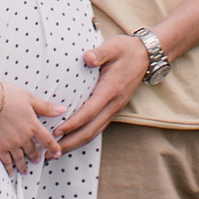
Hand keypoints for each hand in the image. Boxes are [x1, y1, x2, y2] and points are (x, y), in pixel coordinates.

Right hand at [0, 83, 71, 174]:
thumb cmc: (8, 96)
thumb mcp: (30, 98)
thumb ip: (46, 107)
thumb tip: (62, 110)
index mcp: (33, 126)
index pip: (47, 140)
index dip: (53, 148)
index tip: (57, 154)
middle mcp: (24, 138)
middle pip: (33, 151)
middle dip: (36, 157)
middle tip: (37, 161)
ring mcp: (12, 144)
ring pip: (20, 158)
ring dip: (24, 166)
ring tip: (25, 171)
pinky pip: (6, 161)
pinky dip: (9, 168)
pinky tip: (11, 172)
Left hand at [51, 30, 151, 152]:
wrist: (146, 56)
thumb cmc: (126, 50)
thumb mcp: (113, 46)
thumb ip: (99, 53)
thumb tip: (87, 58)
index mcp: (110, 90)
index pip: (89, 112)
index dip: (73, 123)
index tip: (57, 132)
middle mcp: (113, 103)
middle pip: (91, 130)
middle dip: (71, 142)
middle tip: (52, 152)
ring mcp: (114, 108)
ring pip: (95, 132)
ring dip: (76, 143)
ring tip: (58, 151)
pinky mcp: (113, 109)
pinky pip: (98, 127)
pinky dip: (84, 137)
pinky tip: (72, 140)